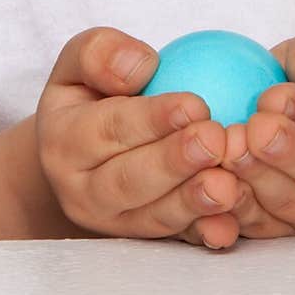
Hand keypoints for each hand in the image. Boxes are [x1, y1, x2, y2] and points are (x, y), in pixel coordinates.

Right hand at [35, 26, 244, 243]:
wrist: (90, 150)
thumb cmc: (96, 90)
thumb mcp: (83, 60)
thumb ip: (100, 53)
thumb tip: (139, 66)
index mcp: (64, 142)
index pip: (108, 129)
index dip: (152, 119)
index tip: (195, 104)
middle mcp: (82, 191)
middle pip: (129, 181)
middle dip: (174, 163)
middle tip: (215, 141)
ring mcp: (113, 223)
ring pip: (154, 217)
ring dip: (192, 203)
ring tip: (229, 185)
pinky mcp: (145, 241)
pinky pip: (177, 241)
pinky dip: (204, 234)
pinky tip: (230, 224)